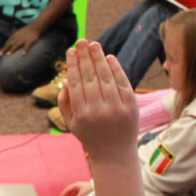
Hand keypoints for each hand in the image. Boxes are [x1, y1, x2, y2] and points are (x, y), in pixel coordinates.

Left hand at [0, 24, 40, 55]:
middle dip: (4, 49)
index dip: (3, 48)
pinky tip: (23, 55)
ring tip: (8, 55)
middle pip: (10, 44)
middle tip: (0, 55)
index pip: (7, 42)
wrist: (34, 26)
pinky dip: (25, 50)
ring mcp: (23, 40)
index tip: (0, 53)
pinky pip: (27, 46)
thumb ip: (13, 38)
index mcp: (14, 36)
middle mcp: (17, 38)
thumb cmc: (26, 31)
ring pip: (16, 45)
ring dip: (12, 50)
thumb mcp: (18, 33)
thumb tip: (8, 43)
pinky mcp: (29, 41)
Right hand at [57, 40, 137, 161]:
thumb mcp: (71, 123)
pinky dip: (116, 69)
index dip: (73, 65)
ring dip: (99, 58)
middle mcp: (98, 110)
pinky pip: (122, 83)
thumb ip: (64, 102)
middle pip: (90, 77)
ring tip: (94, 44)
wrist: (115, 154)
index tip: (70, 51)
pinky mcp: (131, 107)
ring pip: (106, 78)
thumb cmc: (89, 136)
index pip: (76, 83)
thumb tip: (66, 79)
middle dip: (84, 57)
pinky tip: (109, 58)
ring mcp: (116, 108)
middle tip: (81, 41)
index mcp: (81, 114)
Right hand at [59, 180, 93, 195]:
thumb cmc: (89, 189)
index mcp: (76, 185)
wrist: (97, 187)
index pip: (67, 189)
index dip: (63, 193)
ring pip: (73, 192)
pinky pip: (77, 193)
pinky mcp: (83, 189)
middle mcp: (77, 186)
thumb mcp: (82, 194)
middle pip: (70, 191)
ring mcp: (80, 187)